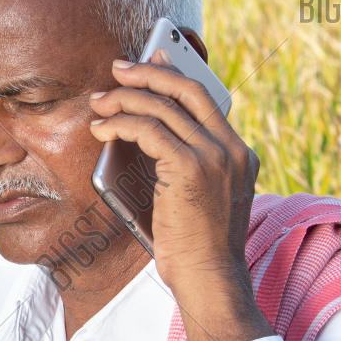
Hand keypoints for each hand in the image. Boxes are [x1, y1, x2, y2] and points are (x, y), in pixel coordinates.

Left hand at [88, 35, 271, 340]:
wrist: (210, 279)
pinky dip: (120, 123)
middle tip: (119, 69)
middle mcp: (232, 149)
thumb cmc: (198, 250)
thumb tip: (151, 141)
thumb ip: (190, 167)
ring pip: (163, 107)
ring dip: (124, 99)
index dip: (176, 77)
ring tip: (99, 102)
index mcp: (241, 154)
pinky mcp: (190, 168)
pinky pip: (148, 130)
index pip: (206, 100)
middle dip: (149, 73)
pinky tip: (102, 128)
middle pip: (187, 90)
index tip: (154, 61)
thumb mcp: (202, 201)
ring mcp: (214, 156)